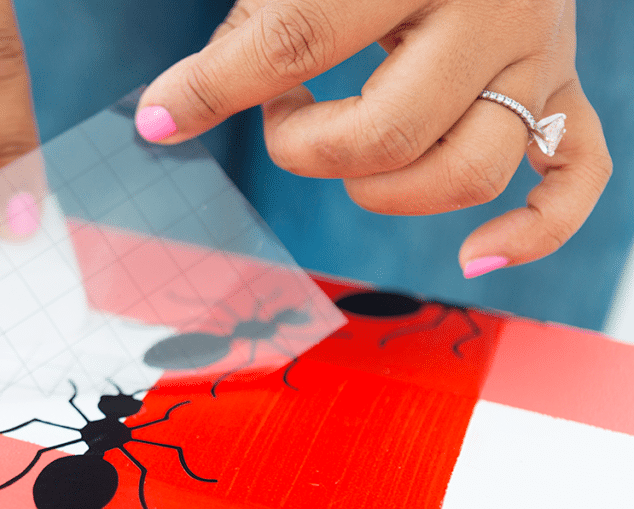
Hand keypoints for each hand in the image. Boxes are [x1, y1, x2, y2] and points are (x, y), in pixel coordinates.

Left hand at [136, 0, 611, 277]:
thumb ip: (249, 27)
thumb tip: (162, 116)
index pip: (297, 41)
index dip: (214, 89)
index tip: (159, 120)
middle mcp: (494, 9)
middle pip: (388, 133)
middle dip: (306, 147)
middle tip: (282, 113)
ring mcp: (540, 56)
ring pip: (470, 171)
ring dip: (385, 191)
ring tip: (347, 150)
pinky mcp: (563, 91)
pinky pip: (574, 179)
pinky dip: (533, 232)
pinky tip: (475, 257)